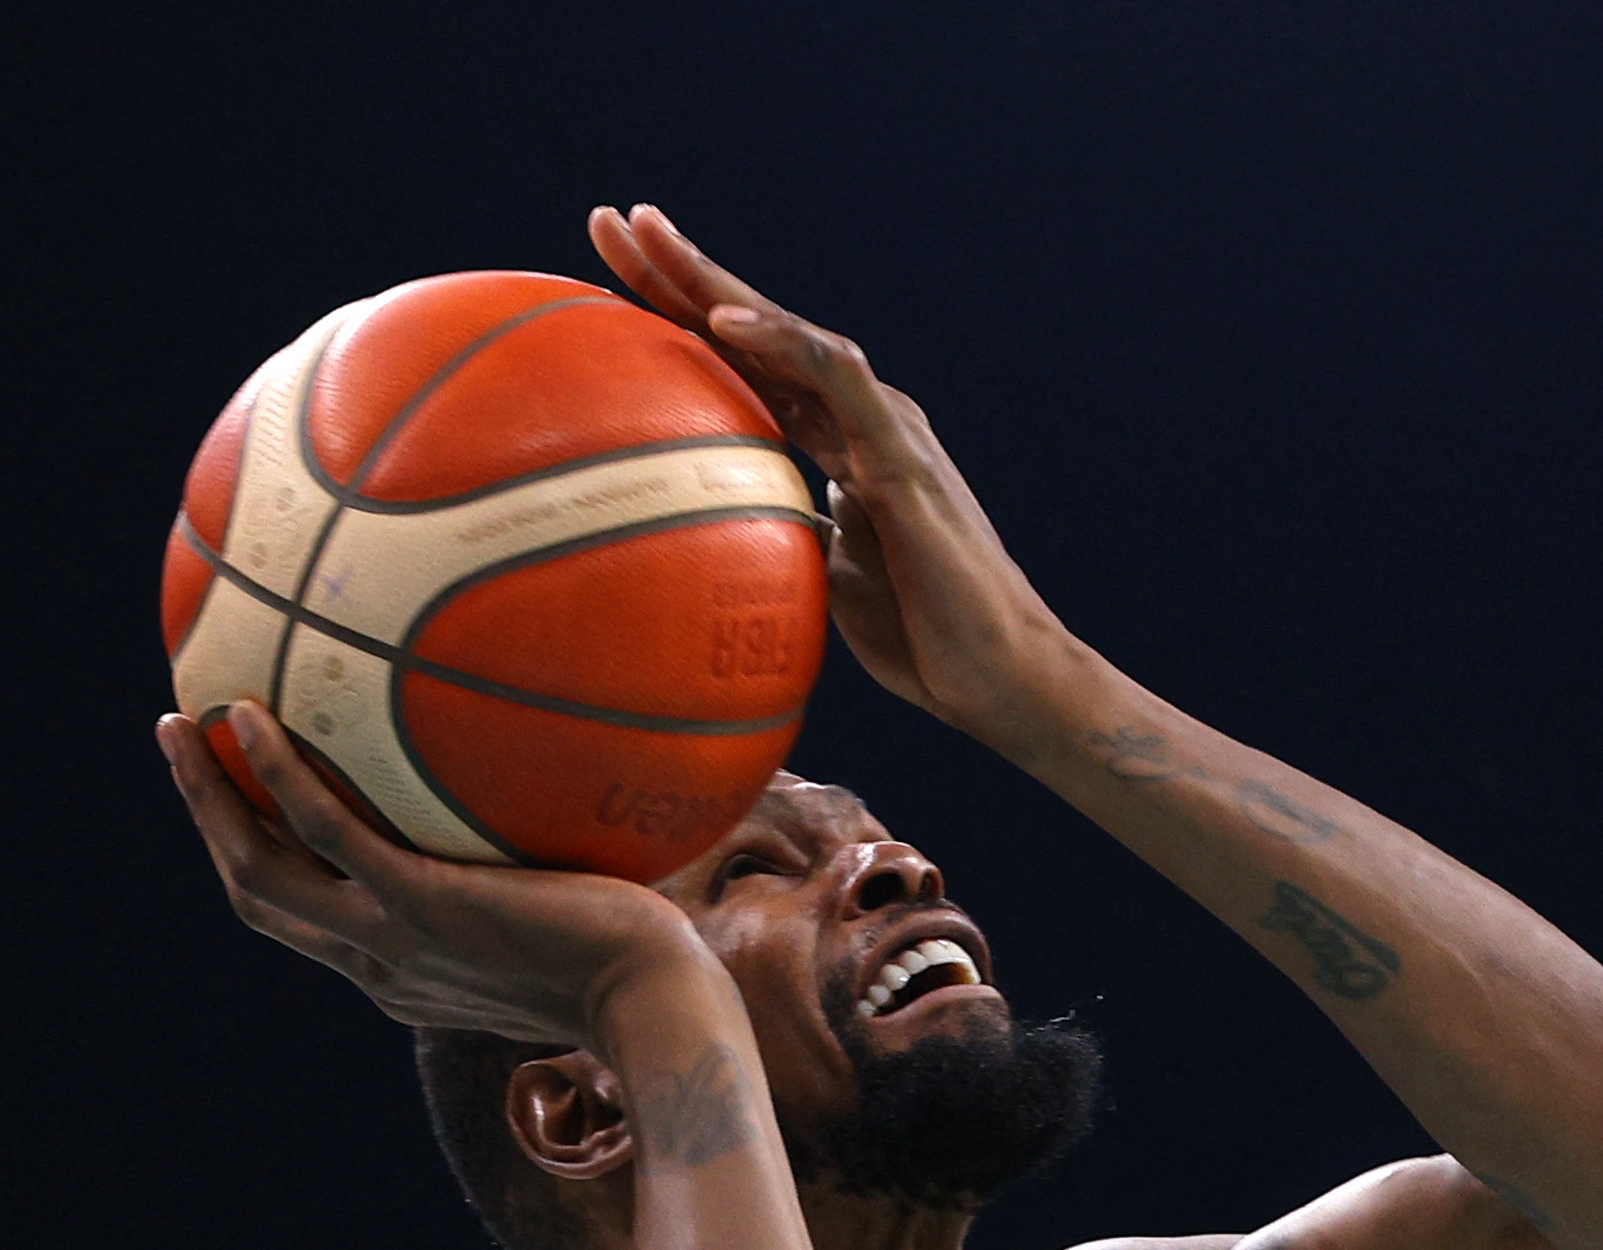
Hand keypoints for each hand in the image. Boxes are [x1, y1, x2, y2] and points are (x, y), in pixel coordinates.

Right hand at [159, 703, 714, 1051]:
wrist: (658, 1004)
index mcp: (403, 973)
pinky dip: (278, 778)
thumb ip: (534, 885)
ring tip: (183, 728)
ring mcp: (394, 937)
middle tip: (183, 749)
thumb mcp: (565, 925)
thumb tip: (554, 818)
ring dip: (210, 798)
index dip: (260, 861)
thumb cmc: (636, 962)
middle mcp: (381, 963)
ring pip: (260, 869)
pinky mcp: (421, 904)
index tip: (241, 806)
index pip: (308, 919)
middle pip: (257, 893)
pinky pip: (325, 832)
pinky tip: (255, 719)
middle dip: (209, 822)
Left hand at [587, 203, 1074, 736]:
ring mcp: (887, 430)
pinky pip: (838, 382)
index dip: (680, 316)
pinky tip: (723, 320)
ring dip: (717, 282)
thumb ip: (784, 540)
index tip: (600, 284)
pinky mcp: (904, 456)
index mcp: (839, 444)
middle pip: (760, 330)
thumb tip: (715, 537)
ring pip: (793, 333)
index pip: (749, 366)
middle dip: (683, 270)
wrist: (1002, 676)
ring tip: (650, 235)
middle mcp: (863, 419)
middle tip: (608, 220)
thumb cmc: (923, 641)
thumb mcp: (826, 584)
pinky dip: (781, 342)